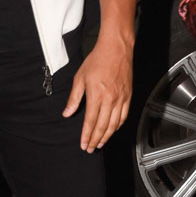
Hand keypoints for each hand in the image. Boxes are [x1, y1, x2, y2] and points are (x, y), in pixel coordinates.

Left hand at [63, 32, 132, 152]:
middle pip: (103, 126)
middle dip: (95, 139)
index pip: (91, 121)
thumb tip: (67, 112)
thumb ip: (74, 98)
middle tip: (90, 148)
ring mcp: (121, 98)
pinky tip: (113, 130)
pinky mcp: (128, 96)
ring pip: (115, 124)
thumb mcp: (80, 77)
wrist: (116, 48)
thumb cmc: (98, 60)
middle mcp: (110, 99)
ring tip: (100, 143)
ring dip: (107, 136)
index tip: (83, 144)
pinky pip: (124, 116)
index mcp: (97, 95)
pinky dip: (118, 126)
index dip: (86, 135)